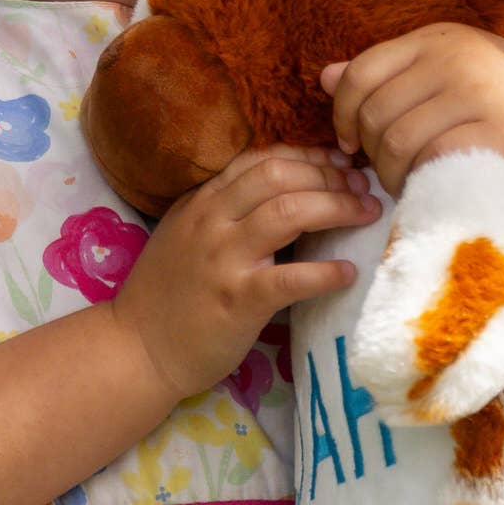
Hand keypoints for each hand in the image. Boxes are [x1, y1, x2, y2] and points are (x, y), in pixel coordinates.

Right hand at [111, 142, 379, 410]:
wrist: (137, 349)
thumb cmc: (168, 296)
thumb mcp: (187, 236)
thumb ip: (226, 212)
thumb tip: (285, 196)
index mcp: (202, 201)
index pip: (259, 159)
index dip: (306, 155)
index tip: (338, 160)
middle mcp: (212, 220)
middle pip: (279, 175)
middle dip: (328, 174)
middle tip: (360, 184)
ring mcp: (225, 259)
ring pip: (289, 212)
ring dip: (337, 207)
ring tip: (366, 212)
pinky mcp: (239, 300)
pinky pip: (292, 278)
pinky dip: (326, 273)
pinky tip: (348, 272)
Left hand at [321, 26, 503, 187]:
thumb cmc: (500, 103)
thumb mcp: (444, 76)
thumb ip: (390, 75)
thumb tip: (325, 77)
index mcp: (438, 38)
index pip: (362, 71)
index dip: (343, 113)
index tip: (349, 144)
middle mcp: (457, 57)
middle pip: (375, 110)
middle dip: (367, 150)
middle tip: (381, 171)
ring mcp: (479, 93)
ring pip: (397, 139)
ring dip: (388, 173)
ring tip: (401, 183)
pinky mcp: (498, 132)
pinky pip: (431, 159)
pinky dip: (418, 180)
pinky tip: (425, 186)